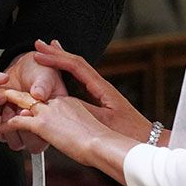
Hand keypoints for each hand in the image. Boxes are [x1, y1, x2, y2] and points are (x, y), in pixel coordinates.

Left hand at [0, 50, 67, 152]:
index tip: (24, 111)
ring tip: (8, 105)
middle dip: (20, 127)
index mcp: (54, 119)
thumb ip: (43, 85)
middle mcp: (40, 127)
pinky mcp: (9, 123)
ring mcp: (24, 127)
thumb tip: (39, 94)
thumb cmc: (40, 71)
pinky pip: (1, 133)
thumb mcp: (46, 75)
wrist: (26, 66)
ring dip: (8, 125)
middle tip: (14, 106)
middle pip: (31, 145)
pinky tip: (1, 105)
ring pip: (15, 143)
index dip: (35, 130)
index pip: (47, 138)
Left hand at [0, 97, 137, 183]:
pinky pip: (17, 121)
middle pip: (31, 103)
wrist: (100, 142)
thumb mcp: (82, 121)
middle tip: (8, 108)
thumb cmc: (98, 138)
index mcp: (67, 101)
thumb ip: (70, 119)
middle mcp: (56, 103)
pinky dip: (7, 124)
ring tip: (5, 119)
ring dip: (11, 115)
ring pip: (22, 110)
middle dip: (18, 106)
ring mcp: (48, 112)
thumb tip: (60, 121)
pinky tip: (1, 127)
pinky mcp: (40, 124)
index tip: (25, 108)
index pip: (45, 100)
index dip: (33, 105)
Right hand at [30, 39, 151, 141]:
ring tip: (47, 52)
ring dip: (61, 59)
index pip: (75, 65)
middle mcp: (102, 85)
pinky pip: (80, 79)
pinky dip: (67, 71)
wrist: (147, 140)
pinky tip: (61, 73)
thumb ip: (83, 109)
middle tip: (39, 44)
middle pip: (76, 62)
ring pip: (78, 69)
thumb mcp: (103, 121)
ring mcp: (102, 91)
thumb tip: (62, 101)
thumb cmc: (129, 132)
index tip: (40, 55)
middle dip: (56, 53)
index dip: (56, 59)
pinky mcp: (101, 99)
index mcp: (102, 87)